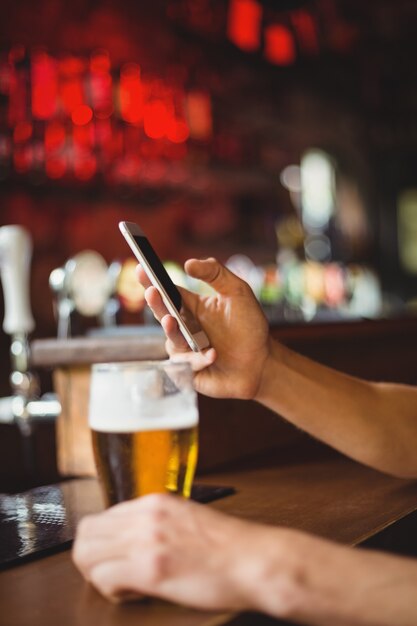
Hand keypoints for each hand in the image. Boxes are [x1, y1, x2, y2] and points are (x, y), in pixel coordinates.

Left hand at [72, 494, 285, 609]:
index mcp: (155, 502)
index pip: (103, 517)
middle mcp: (146, 515)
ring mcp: (147, 539)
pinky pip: (104, 578)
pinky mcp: (151, 568)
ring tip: (122, 585)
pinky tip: (135, 594)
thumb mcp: (187, 519)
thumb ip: (158, 522)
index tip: (116, 559)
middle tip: (109, 575)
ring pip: (87, 553)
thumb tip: (133, 540)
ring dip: (97, 574)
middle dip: (91, 558)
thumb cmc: (229, 547)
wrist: (255, 561)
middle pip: (87, 531)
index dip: (104, 543)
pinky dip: (111, 591)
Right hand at [138, 258, 270, 398]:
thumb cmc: (250, 327)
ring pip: (172, 341)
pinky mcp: (189, 371)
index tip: (141, 268)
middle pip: (162, 314)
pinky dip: (198, 358)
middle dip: (155, 303)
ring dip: (172, 331)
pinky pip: (187, 364)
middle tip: (152, 292)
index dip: (152, 281)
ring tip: (172, 321)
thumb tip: (188, 263)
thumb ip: (216, 273)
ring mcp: (185, 350)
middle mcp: (184, 328)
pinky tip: (213, 354)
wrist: (262, 362)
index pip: (167, 292)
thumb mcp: (238, 292)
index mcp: (190, 307)